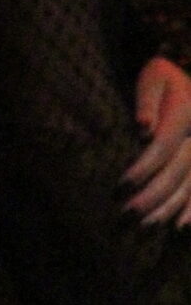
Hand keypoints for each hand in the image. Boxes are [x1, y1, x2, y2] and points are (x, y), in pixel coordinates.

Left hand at [125, 57, 190, 225]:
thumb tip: (143, 127)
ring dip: (171, 208)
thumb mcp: (153, 77)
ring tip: (147, 227)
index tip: (121, 186)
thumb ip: (147, 101)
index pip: (163, 146)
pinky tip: (181, 229)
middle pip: (178, 170)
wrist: (186, 75)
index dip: (143, 168)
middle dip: (153, 195)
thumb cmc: (162, 77)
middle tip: (127, 215)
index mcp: (186, 114)